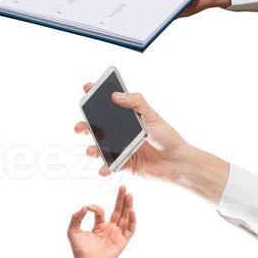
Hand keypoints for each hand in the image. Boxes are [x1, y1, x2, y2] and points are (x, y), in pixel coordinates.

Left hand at [67, 185, 135, 257]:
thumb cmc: (79, 250)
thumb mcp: (73, 231)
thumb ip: (76, 218)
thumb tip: (84, 207)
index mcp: (99, 226)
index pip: (101, 212)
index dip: (95, 207)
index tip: (88, 207)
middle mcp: (109, 229)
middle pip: (118, 211)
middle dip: (121, 199)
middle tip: (123, 187)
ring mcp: (117, 235)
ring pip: (125, 218)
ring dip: (128, 206)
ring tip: (129, 195)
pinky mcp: (122, 242)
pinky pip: (130, 230)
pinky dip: (132, 221)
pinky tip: (131, 211)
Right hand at [75, 85, 230, 202]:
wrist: (178, 163)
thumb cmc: (168, 138)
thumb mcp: (153, 117)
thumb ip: (136, 103)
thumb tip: (115, 95)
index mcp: (127, 119)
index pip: (109, 105)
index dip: (96, 96)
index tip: (86, 89)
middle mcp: (121, 133)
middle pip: (97, 128)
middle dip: (84, 127)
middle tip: (79, 128)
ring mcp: (120, 148)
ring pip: (99, 147)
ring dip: (91, 150)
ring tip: (91, 151)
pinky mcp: (123, 164)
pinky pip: (109, 166)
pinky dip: (104, 168)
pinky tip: (104, 169)